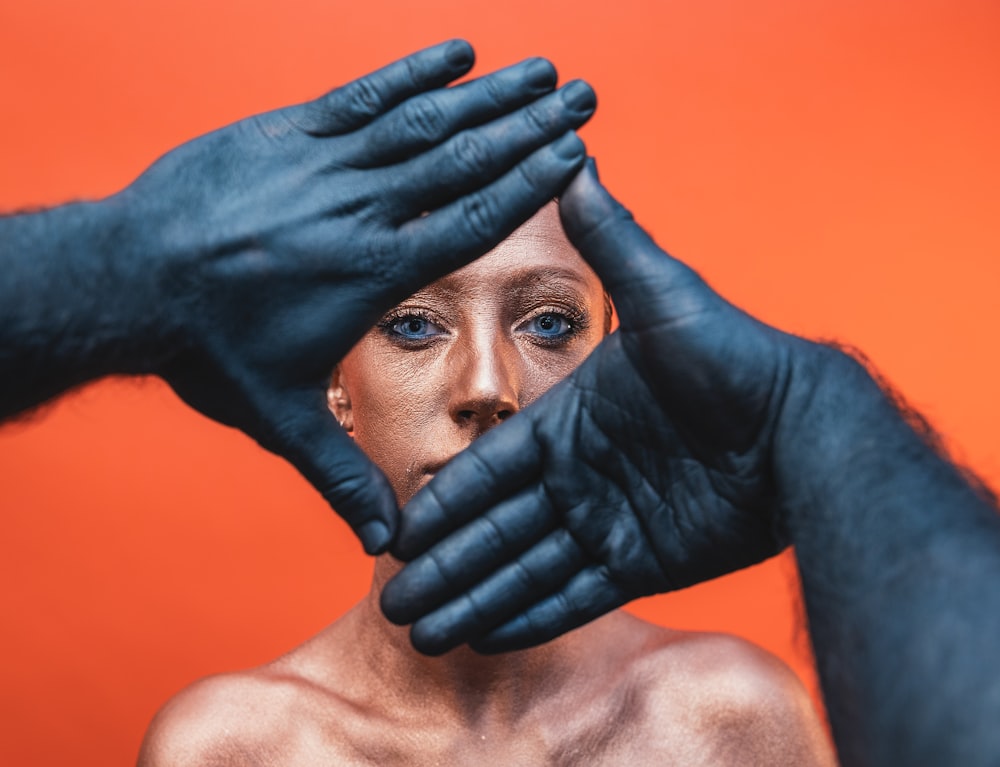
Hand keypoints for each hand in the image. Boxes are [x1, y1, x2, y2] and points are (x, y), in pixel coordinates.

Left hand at [113, 41, 593, 552]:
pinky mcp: (287, 131)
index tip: (576, 155)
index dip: (528, 186)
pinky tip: (459, 51)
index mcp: (372, 272)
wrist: (125, 281)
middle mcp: (358, 210)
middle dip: (531, 127)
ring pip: (422, 120)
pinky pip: (363, 94)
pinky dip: (414, 70)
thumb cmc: (206, 350)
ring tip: (542, 67)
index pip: (469, 221)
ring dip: (489, 92)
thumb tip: (390, 544)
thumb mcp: (280, 419)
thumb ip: (341, 475)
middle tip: (585, 94)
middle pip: (462, 160)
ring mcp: (323, 164)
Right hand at [382, 160, 819, 652]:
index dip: (444, 505)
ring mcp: (608, 521)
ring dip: (475, 600)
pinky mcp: (642, 562)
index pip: (489, 471)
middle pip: (495, 530)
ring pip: (526, 569)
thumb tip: (576, 159)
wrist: (798, 425)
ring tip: (424, 631)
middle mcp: (579, 475)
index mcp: (567, 424)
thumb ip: (614, 242)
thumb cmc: (732, 356)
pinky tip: (486, 637)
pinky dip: (531, 618)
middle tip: (398, 604)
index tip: (399, 534)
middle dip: (444, 567)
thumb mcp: (666, 295)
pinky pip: (574, 595)